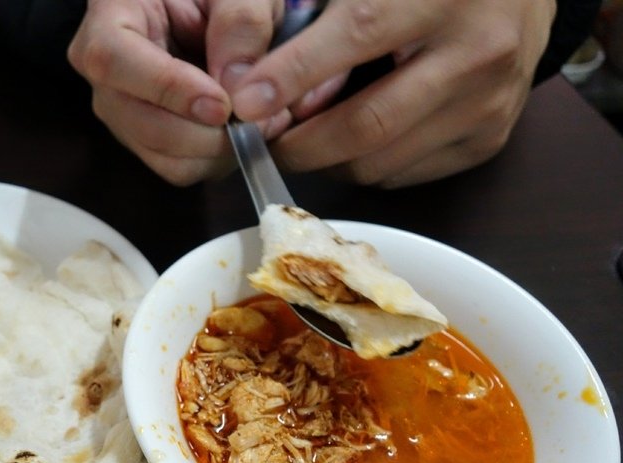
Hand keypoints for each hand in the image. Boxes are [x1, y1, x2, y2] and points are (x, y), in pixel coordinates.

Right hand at [68, 0, 286, 185]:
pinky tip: (246, 130)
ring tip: (263, 122)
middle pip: (141, 124)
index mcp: (109, 14)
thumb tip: (236, 86)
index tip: (222, 105)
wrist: (203, 9)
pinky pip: (180, 168)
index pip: (114, 61)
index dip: (169, 89)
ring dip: (220, 151)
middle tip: (264, 118)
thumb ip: (239, 22)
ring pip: (165, 158)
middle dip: (207, 134)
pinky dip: (219, 159)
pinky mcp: (146, 141)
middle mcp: (104, 73)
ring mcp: (122, 113)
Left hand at [228, 0, 557, 186]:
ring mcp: (488, 103)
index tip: (244, 103)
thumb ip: (318, 12)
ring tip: (303, 135)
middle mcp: (477, 51)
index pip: (357, 34)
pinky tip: (353, 136)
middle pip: (367, 123)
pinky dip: (364, 165)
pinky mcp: (489, 140)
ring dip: (327, 159)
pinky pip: (402, 175)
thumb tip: (254, 77)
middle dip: (300, 144)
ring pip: (379, 162)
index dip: (293, 74)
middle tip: (262, 140)